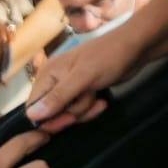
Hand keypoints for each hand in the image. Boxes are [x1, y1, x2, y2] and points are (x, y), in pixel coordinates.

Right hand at [25, 16, 137, 130]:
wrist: (136, 47)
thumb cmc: (109, 57)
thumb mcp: (83, 78)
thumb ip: (58, 96)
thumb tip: (31, 116)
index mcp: (48, 74)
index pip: (34, 106)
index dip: (48, 119)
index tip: (68, 120)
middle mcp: (54, 80)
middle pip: (52, 113)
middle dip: (72, 112)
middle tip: (88, 100)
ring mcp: (70, 86)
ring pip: (68, 112)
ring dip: (84, 109)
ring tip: (96, 94)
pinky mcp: (83, 90)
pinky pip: (81, 108)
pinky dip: (91, 107)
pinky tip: (102, 101)